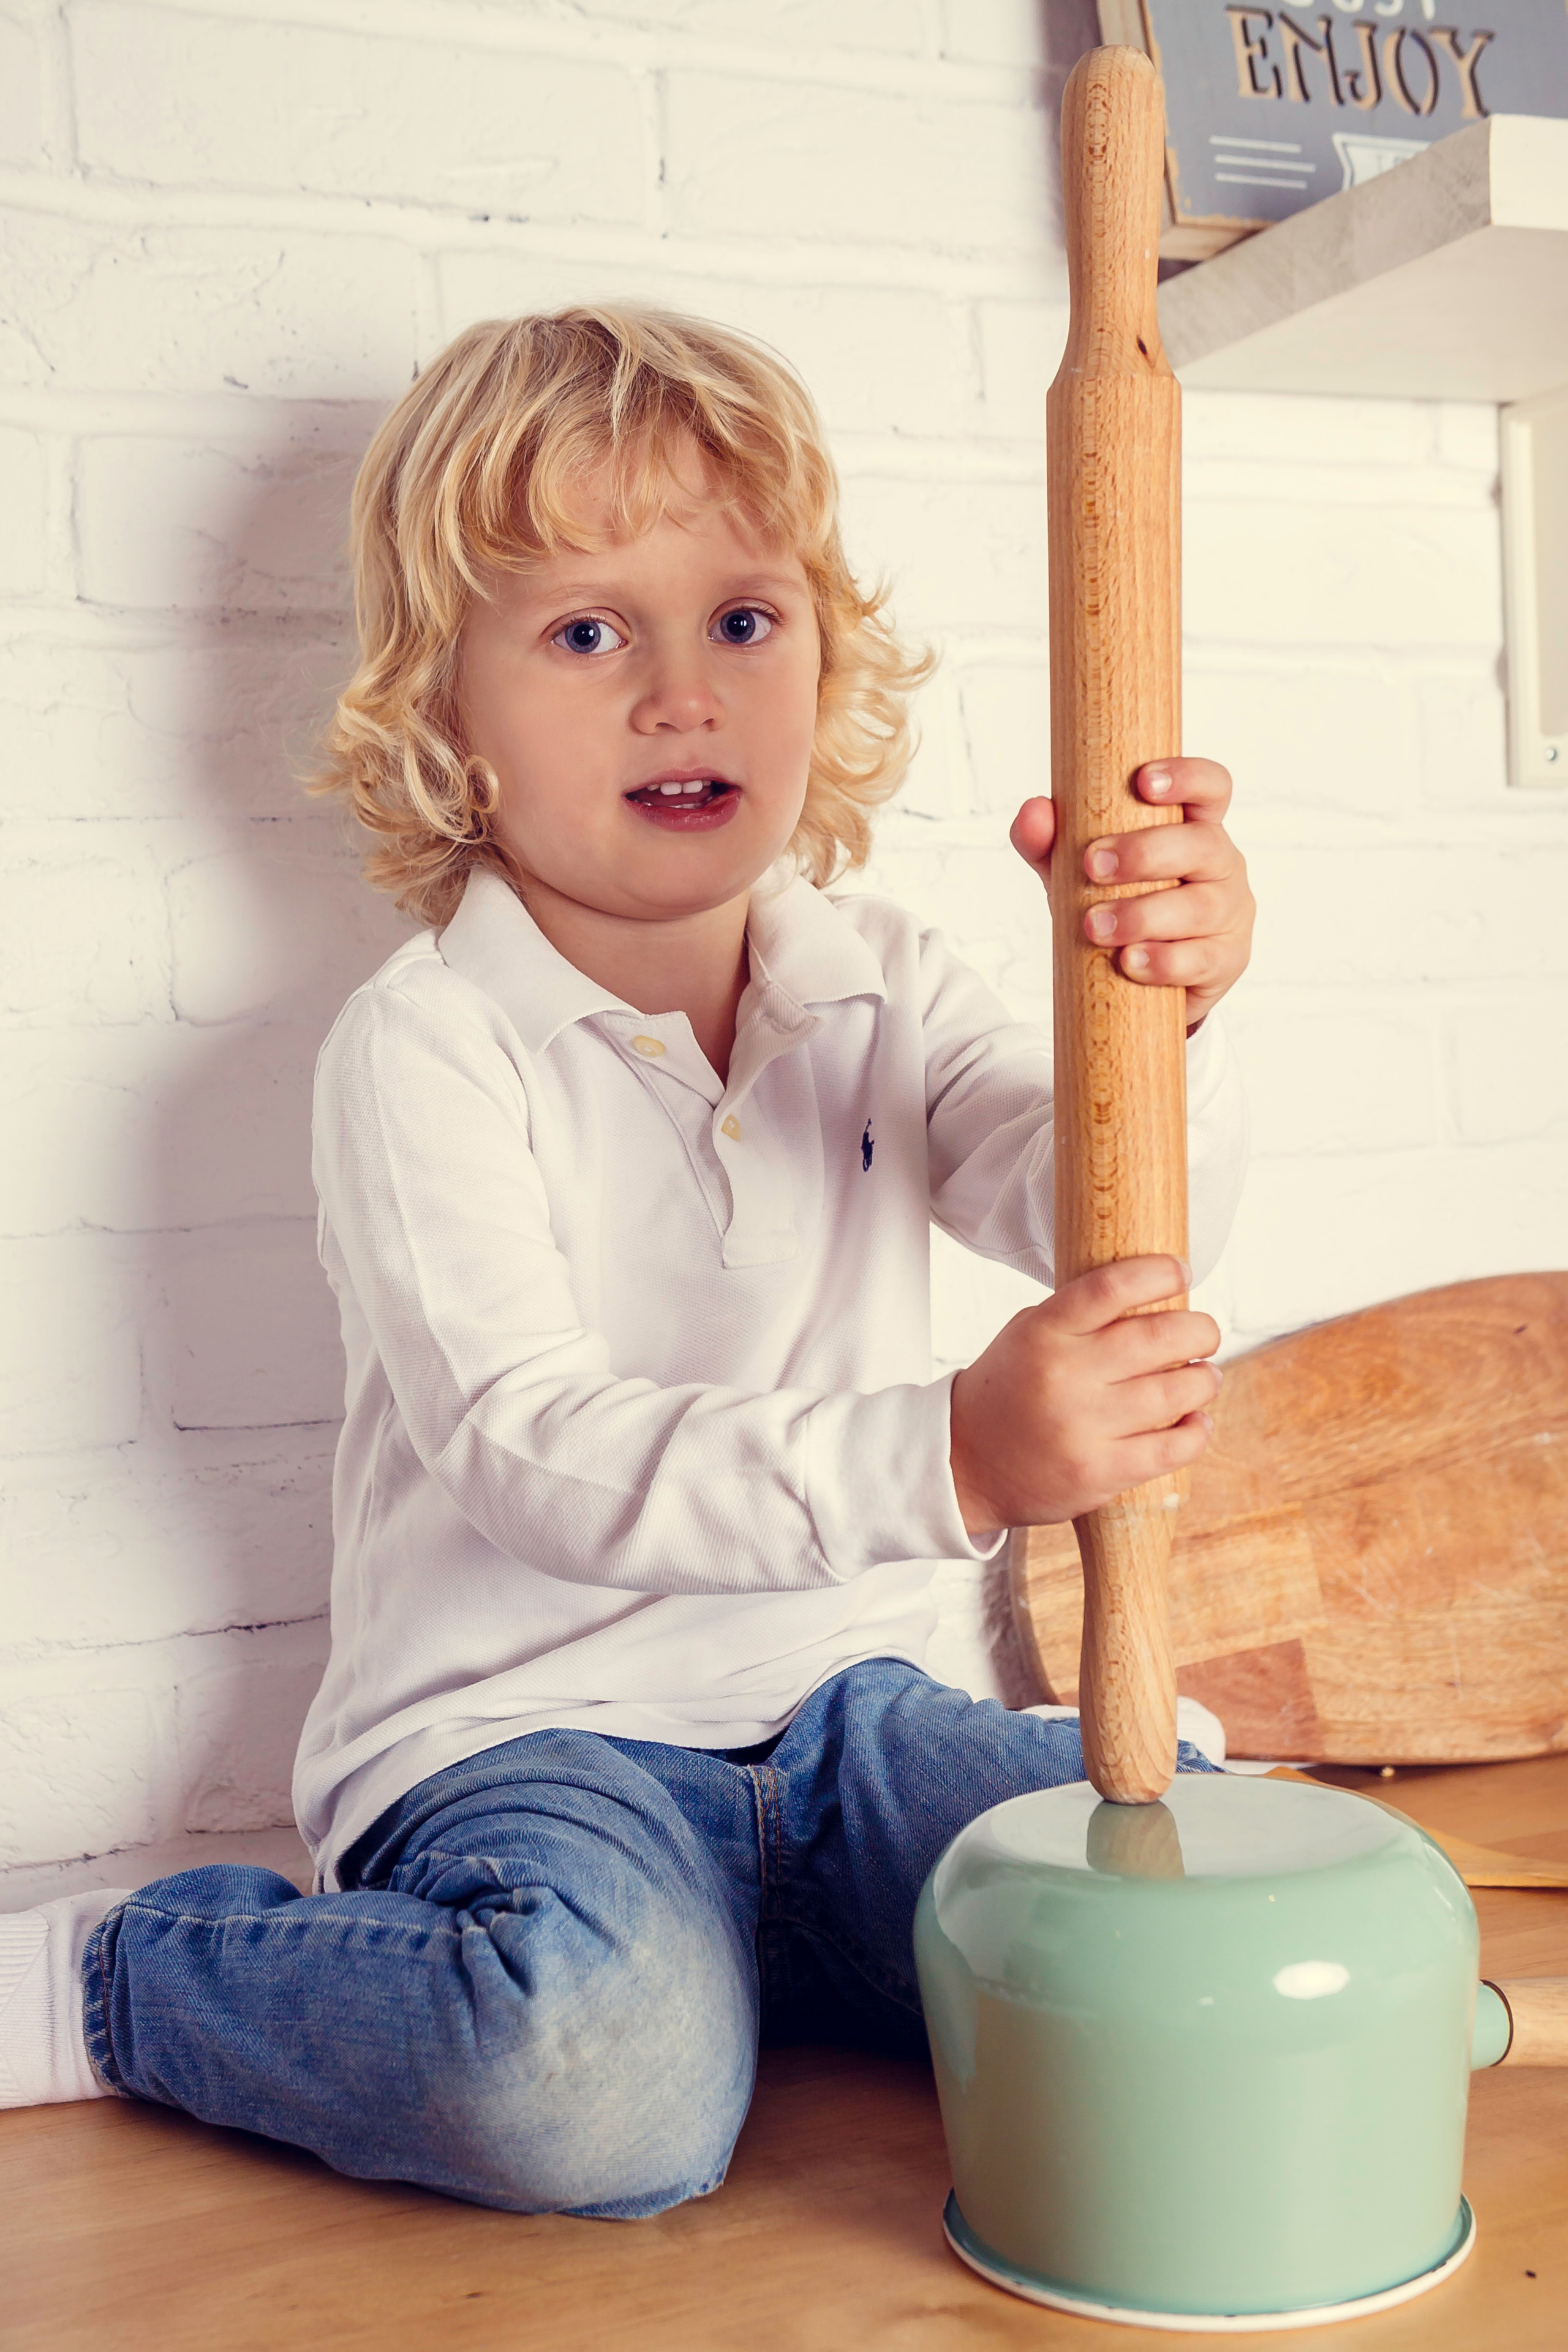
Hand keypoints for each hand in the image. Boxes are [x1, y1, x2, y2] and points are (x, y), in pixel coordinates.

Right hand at [948, 1256, 1220, 1535]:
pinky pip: (1172, 1448)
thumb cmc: (1006, 1393)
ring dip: (1204, 1380)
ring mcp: (1082, 1427)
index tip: (1180, 1271)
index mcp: (1044, 1332)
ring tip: (1204, 1376)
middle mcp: (1064, 1375)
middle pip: (1159, 1338)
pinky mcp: (1098, 1472)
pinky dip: (1196, 1431)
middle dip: (1200, 1331)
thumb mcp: (1027, 1335)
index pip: (1112, 1287)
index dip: (1159, 1273)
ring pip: (1175, 1393)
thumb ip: (1079, 1316)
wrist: (963, 1464)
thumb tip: (1153, 1298)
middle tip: (1205, 1333)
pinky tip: (1196, 1421)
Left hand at [1010, 758, 1254, 1031]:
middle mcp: (1222, 863)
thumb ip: (1050, 843)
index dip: (1187, 776)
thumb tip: (1033, 813)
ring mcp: (1230, 913)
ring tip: (1094, 928)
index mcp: (1194, 826)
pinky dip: (1163, 961)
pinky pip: (1203, 959)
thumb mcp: (1076, 872)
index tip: (1143, 782)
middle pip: (1203, 845)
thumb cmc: (1115, 905)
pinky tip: (1129, 962)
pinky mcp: (1227, 959)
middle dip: (1145, 853)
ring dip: (1143, 915)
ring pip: (1201, 906)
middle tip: (1092, 866)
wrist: (1134, 982)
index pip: (1210, 786)